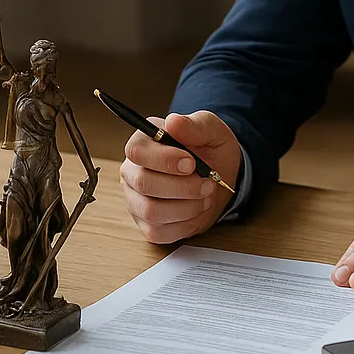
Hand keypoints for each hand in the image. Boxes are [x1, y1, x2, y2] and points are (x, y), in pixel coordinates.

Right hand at [120, 111, 241, 243]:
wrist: (220, 177)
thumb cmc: (210, 150)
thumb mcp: (211, 130)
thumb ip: (195, 125)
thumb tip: (173, 122)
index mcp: (144, 143)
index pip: (136, 151)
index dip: (164, 159)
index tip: (191, 163)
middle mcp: (133, 171)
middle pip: (143, 183)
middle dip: (182, 187)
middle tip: (207, 183)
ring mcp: (136, 199)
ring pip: (150, 211)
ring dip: (186, 206)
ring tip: (204, 196)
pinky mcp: (146, 224)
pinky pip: (157, 231)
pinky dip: (184, 224)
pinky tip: (195, 210)